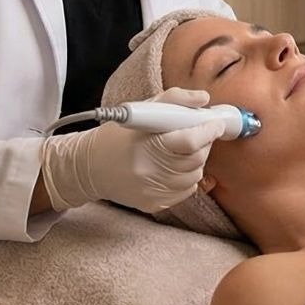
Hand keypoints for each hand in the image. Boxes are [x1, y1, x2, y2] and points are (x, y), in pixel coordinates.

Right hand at [40, 88, 233, 211]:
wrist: (89, 168)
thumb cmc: (117, 137)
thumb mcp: (141, 109)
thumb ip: (175, 100)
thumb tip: (204, 99)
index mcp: (144, 146)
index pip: (188, 141)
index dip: (207, 131)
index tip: (216, 123)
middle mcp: (148, 172)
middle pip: (195, 159)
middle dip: (203, 143)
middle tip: (197, 132)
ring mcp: (152, 192)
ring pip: (195, 175)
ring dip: (195, 160)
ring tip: (178, 150)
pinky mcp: (154, 205)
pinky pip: (186, 190)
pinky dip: (186, 177)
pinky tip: (170, 167)